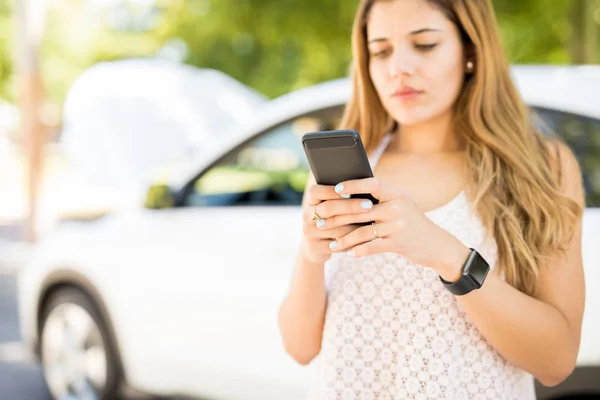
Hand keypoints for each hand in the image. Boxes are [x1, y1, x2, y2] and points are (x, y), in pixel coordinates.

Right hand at [301, 183, 373, 263]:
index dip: (331, 190)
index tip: (350, 191)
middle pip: (327, 208)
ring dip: (355, 225)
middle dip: (350, 206)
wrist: (315, 247)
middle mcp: (306, 216)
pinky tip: (367, 238)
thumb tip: (364, 185)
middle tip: (369, 205)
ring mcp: (309, 233)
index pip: (315, 191)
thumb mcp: (331, 208)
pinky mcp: (315, 248)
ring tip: (373, 221)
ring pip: (335, 228)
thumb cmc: (331, 220)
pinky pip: (337, 245)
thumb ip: (341, 198)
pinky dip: (353, 242)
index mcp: (310, 201)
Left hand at [328, 178, 470, 279]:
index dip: (353, 185)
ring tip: (332, 243)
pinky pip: (371, 247)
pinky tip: (348, 253)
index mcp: (397, 193)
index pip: (372, 183)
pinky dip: (358, 250)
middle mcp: (397, 207)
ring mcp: (398, 225)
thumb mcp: (401, 205)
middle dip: (336, 217)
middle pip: (359, 210)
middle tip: (319, 221)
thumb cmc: (412, 222)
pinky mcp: (398, 243)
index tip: (335, 189)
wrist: (437, 245)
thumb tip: (349, 194)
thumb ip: (381, 199)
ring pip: (362, 231)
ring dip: (343, 239)